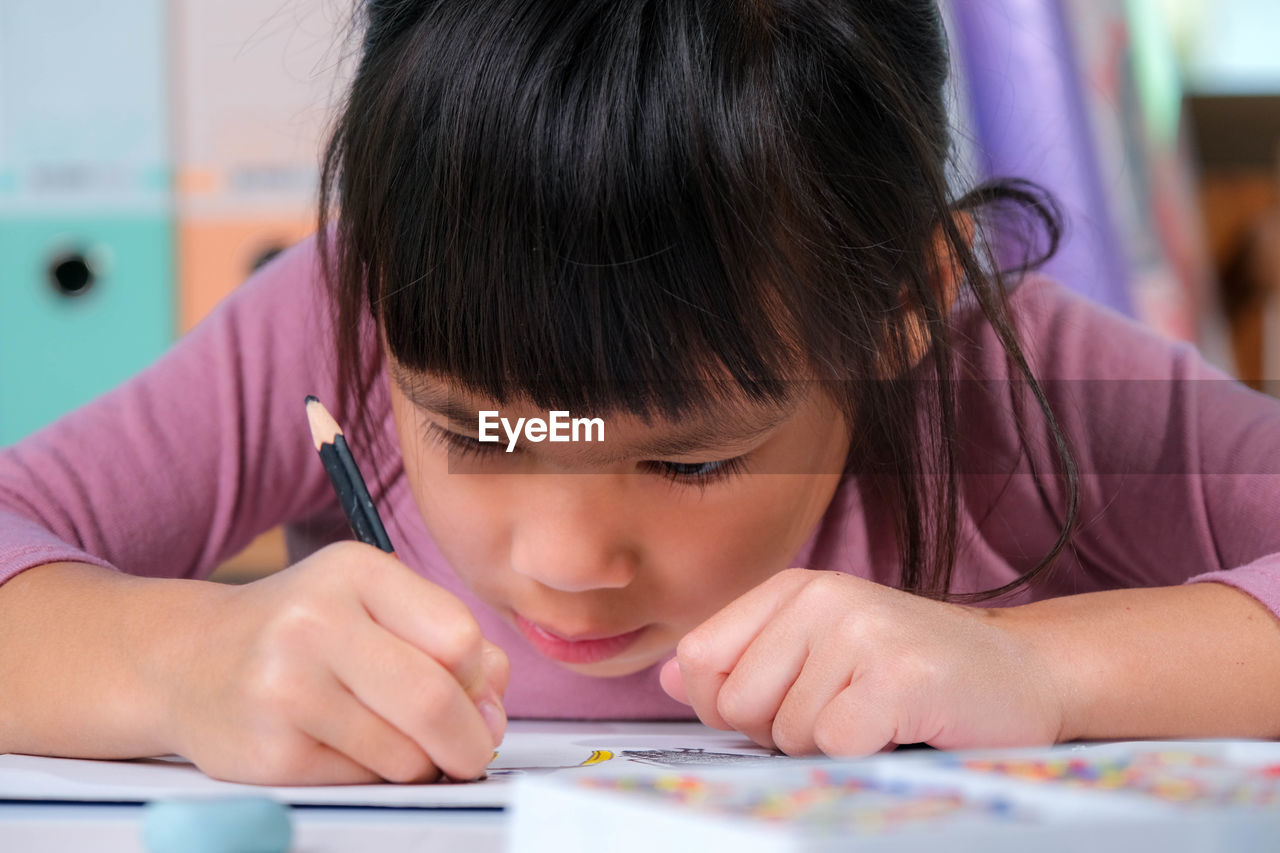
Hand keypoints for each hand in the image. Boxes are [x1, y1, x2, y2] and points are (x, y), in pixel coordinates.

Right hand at [165, 541, 507, 784]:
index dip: (481, 678)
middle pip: (434, 700)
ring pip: (404, 754)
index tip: (477, 695)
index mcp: (355, 571)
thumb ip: (448, 642)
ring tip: (392, 739)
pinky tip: (346, 748)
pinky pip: (363, 782)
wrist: (189, 659)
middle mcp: (313, 622)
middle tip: (472, 750)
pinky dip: (375, 777)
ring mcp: (284, 689)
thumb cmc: (303, 630)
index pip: (459, 637)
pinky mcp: (267, 752)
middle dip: (470, 739)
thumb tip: (491, 712)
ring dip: (419, 761)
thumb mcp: (374, 603)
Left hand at [659, 568, 1063, 755]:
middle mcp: (822, 597)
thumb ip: (745, 661)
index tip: (782, 703)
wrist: (1026, 672)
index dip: (726, 704)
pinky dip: (863, 755)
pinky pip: (833, 744)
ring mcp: (860, 631)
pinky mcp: (897, 676)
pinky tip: (901, 726)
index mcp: (793, 588)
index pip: (698, 657)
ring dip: (829, 746)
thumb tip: (668, 674)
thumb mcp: (820, 651)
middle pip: (735, 702)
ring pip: (785, 731)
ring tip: (878, 714)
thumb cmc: (915, 671)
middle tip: (845, 710)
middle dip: (780, 731)